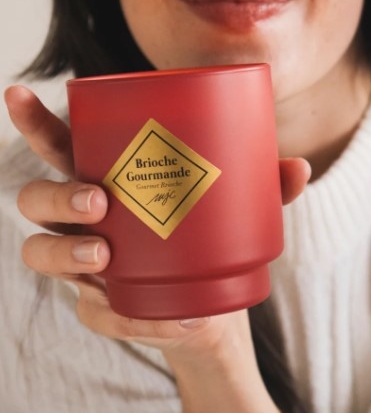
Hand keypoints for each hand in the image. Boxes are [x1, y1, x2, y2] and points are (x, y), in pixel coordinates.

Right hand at [4, 84, 309, 358]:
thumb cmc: (213, 238)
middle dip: (57, 194)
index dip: (33, 120)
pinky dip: (128, 317)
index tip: (17, 92)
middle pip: (37, 198)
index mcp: (107, 176)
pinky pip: (94, 313)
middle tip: (100, 199)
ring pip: (40, 252)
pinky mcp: (98, 307)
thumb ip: (264, 186)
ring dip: (66, 251)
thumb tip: (299, 167)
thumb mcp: (240, 209)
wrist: (215, 309)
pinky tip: (168, 320)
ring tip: (107, 253)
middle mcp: (82, 218)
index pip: (59, 145)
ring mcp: (83, 264)